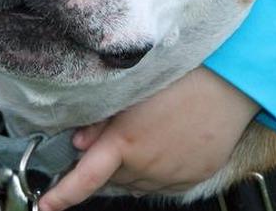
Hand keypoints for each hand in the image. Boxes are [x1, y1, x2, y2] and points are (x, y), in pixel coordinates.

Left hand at [38, 68, 258, 210]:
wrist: (229, 83)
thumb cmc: (180, 77)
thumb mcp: (131, 91)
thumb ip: (100, 121)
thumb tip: (78, 142)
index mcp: (126, 143)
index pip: (85, 178)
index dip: (62, 195)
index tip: (46, 205)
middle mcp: (147, 166)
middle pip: (113, 177)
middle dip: (108, 162)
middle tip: (119, 134)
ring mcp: (171, 176)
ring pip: (138, 183)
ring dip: (132, 168)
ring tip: (148, 134)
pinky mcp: (192, 178)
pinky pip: (164, 184)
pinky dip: (157, 171)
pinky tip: (167, 144)